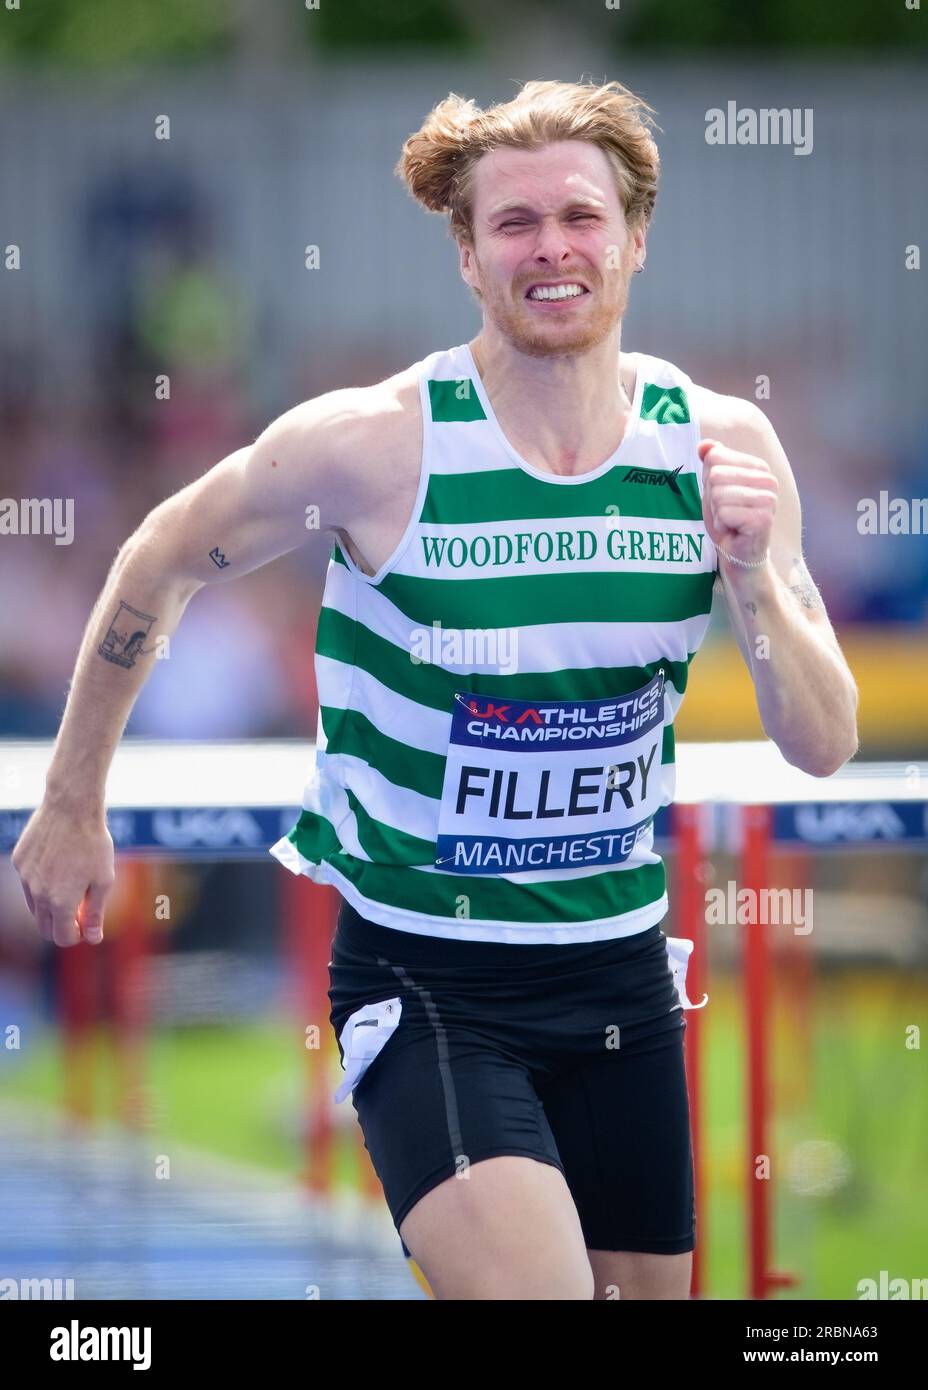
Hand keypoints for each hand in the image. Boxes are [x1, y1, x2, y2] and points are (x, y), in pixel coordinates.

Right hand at [11, 801, 114, 946]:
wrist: (72, 808)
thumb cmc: (94, 843)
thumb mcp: (104, 880)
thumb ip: (96, 913)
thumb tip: (93, 938)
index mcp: (60, 902)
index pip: (63, 937)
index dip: (77, 936)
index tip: (87, 926)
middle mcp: (38, 894)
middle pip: (44, 928)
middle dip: (62, 927)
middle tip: (80, 913)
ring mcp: (25, 878)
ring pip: (35, 906)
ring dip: (51, 906)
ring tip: (71, 886)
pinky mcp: (19, 862)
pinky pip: (29, 883)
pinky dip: (42, 884)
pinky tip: (58, 865)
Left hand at [698, 438, 777, 565]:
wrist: (739, 555)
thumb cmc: (728, 520)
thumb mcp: (714, 487)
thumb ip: (712, 463)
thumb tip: (704, 444)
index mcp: (759, 467)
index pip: (715, 457)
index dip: (710, 481)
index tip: (722, 498)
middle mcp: (768, 480)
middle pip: (715, 475)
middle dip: (712, 498)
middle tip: (726, 513)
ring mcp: (768, 499)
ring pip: (718, 494)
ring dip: (716, 513)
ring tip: (730, 521)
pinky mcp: (763, 519)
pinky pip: (723, 513)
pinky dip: (721, 525)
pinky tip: (733, 530)